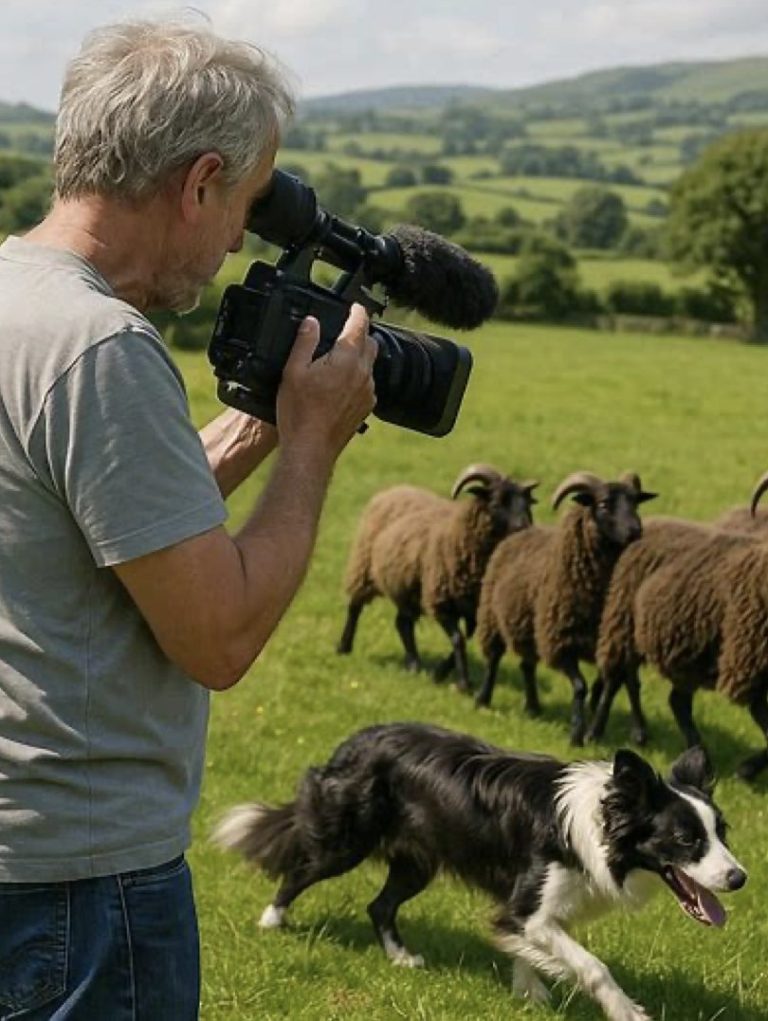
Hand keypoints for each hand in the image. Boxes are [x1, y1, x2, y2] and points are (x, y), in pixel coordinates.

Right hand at [276, 303, 376, 459]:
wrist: (311, 449)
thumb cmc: (300, 413)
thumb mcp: (293, 371)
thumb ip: (304, 342)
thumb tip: (312, 322)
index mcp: (346, 359)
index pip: (360, 325)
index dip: (357, 311)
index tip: (354, 306)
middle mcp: (363, 373)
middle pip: (370, 342)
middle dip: (360, 333)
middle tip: (345, 330)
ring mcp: (368, 392)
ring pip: (370, 364)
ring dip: (359, 356)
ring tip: (339, 359)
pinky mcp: (366, 408)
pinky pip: (367, 384)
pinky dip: (358, 377)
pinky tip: (341, 384)